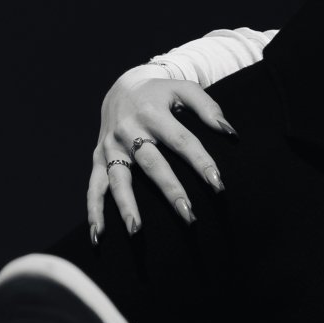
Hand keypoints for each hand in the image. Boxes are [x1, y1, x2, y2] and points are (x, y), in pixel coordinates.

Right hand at [88, 67, 235, 239]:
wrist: (122, 88)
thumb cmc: (161, 93)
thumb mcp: (184, 89)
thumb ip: (208, 107)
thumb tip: (230, 132)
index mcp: (152, 114)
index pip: (182, 141)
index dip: (200, 162)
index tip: (218, 185)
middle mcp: (129, 131)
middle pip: (152, 164)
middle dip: (170, 191)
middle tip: (189, 215)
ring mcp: (111, 146)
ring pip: (119, 179)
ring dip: (126, 206)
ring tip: (137, 231)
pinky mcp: (98, 158)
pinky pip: (94, 187)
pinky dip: (93, 211)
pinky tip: (98, 235)